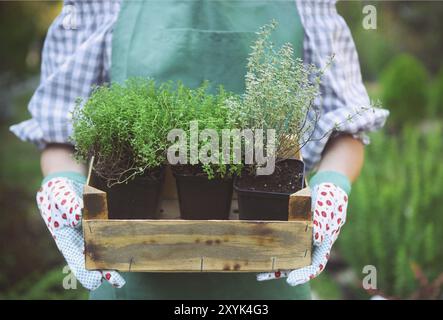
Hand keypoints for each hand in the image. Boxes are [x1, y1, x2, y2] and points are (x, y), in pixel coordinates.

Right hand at [36, 173, 124, 289]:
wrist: (67, 182)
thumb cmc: (58, 192)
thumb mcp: (59, 195)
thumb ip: (67, 205)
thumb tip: (76, 216)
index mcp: (66, 238)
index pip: (75, 259)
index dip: (85, 271)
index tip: (95, 282)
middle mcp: (81, 239)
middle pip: (94, 259)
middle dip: (105, 271)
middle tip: (118, 282)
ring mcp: (93, 233)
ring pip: (105, 250)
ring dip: (115, 260)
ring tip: (127, 272)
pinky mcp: (104, 224)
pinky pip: (113, 235)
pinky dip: (121, 242)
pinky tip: (132, 249)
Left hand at [257, 182, 347, 285]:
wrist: (327, 186)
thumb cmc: (330, 198)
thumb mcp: (327, 207)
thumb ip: (323, 222)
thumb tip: (317, 239)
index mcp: (325, 243)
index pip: (316, 264)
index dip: (304, 274)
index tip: (291, 280)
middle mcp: (314, 243)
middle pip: (300, 263)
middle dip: (285, 271)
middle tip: (267, 275)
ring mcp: (304, 237)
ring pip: (291, 255)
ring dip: (277, 263)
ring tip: (261, 271)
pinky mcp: (295, 229)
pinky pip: (284, 241)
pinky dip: (275, 247)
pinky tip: (262, 249)